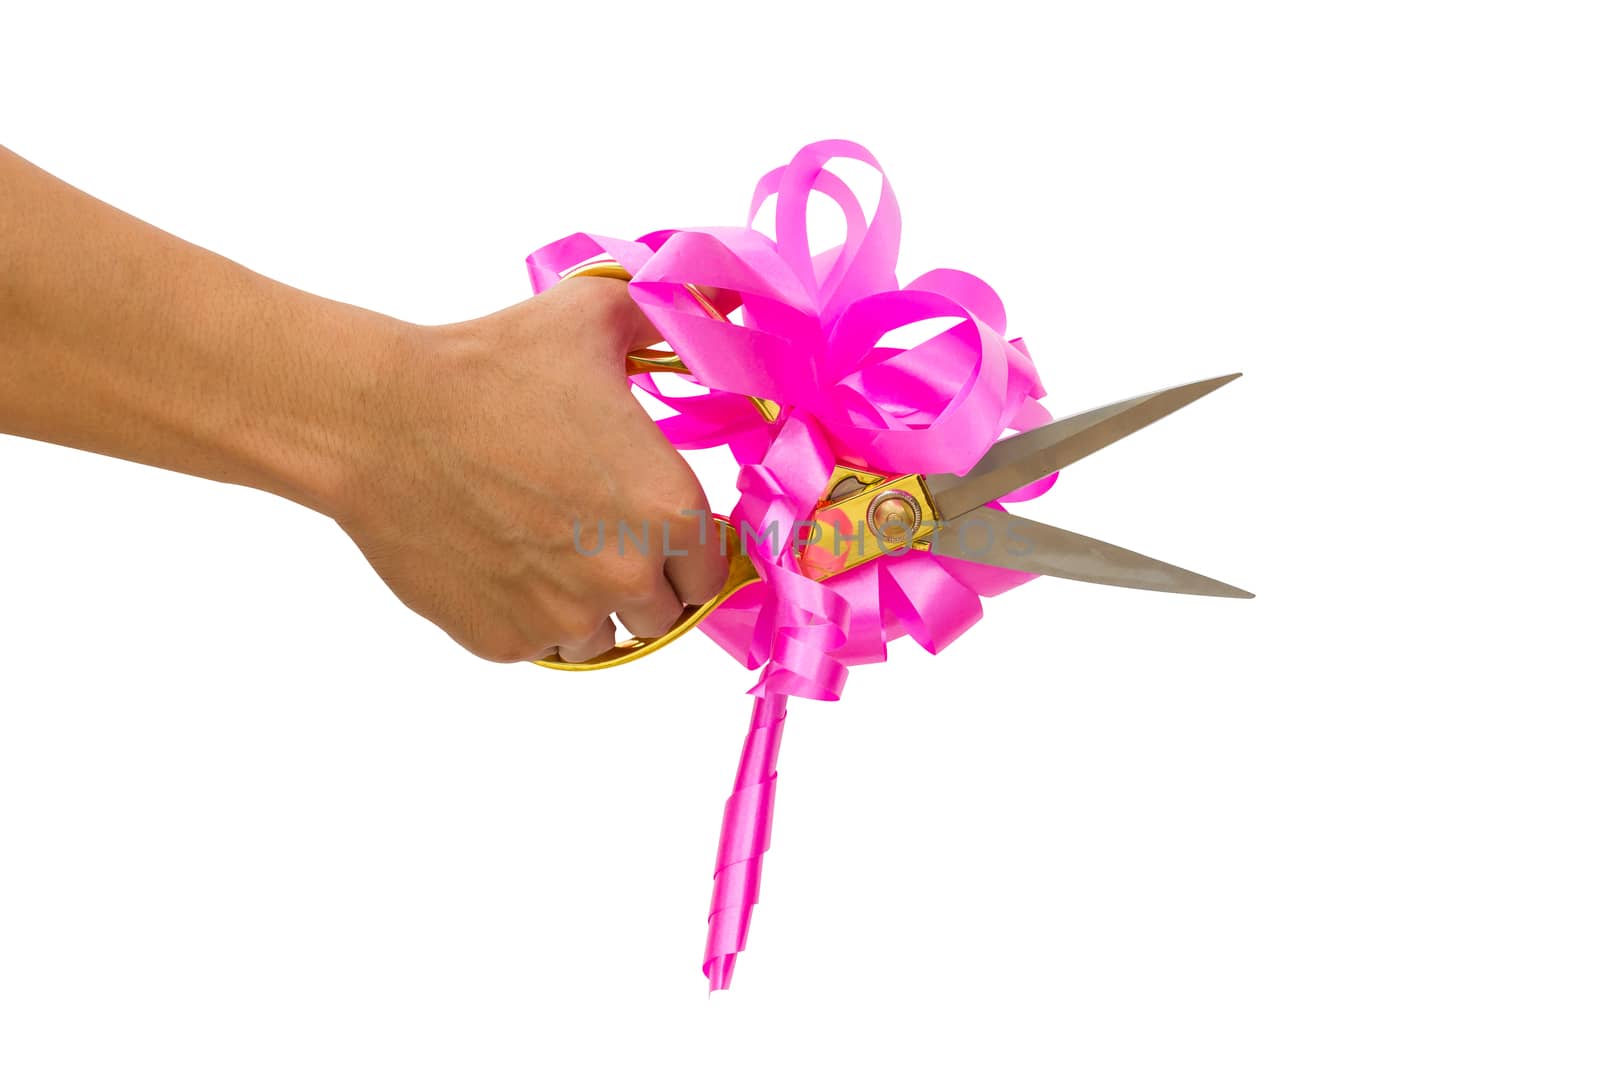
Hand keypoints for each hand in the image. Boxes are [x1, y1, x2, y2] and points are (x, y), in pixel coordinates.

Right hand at [335, 276, 727, 662]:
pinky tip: (501, 559)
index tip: (658, 527)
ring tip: (548, 547)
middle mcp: (627, 575)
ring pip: (602, 637)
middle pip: (663, 612)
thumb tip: (709, 298)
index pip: (712, 568)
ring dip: (588, 606)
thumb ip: (666, 313)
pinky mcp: (503, 641)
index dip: (688, 548)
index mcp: (669, 508)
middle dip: (641, 580)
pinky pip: (538, 646)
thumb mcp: (594, 317)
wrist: (382, 419)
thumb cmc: (489, 367)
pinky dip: (527, 616)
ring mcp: (562, 617)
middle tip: (598, 532)